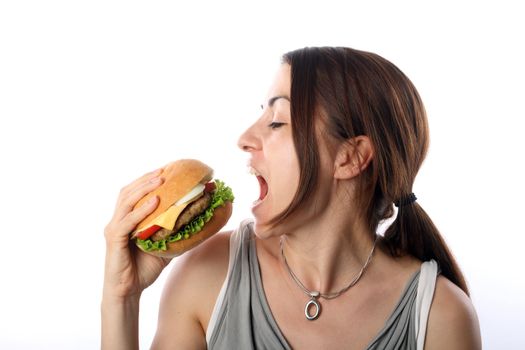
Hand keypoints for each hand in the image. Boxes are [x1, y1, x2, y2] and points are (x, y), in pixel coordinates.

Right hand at [103, 168, 170, 299]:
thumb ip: (175, 233)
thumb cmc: (144, 268)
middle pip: (128, 192)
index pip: (134, 194)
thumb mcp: (164, 246)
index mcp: (127, 219)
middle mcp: (117, 221)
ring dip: (144, 188)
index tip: (165, 170)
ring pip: (126, 201)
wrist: (129, 291)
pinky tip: (155, 201)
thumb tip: (199, 222)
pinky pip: (128, 221)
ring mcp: (114, 229)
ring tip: (161, 179)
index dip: (147, 180)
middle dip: (146, 179)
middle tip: (164, 170)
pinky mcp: (114, 240)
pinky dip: (141, 210)